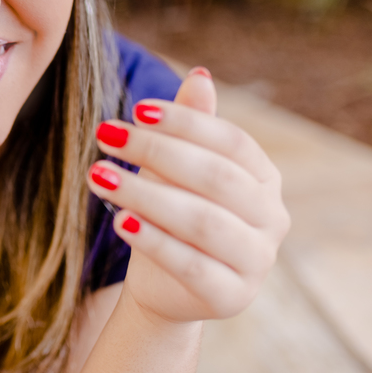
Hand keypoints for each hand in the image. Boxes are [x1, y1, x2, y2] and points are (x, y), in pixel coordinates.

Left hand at [87, 69, 288, 324]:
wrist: (167, 288)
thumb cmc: (174, 214)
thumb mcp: (178, 169)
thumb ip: (193, 127)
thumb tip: (200, 75)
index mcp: (265, 178)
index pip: (231, 141)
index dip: (184, 122)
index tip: (135, 110)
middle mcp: (272, 218)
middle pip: (215, 177)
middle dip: (156, 153)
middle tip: (105, 137)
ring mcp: (257, 261)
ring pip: (202, 221)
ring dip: (145, 195)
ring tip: (99, 176)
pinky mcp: (231, 297)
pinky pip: (191, 264)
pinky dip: (153, 240)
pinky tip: (119, 221)